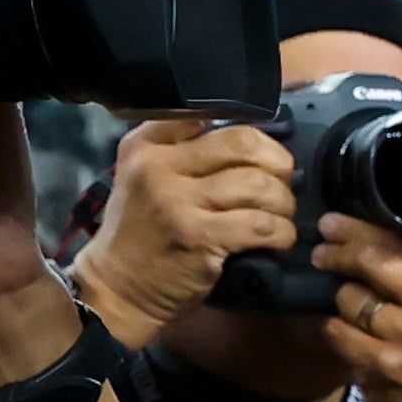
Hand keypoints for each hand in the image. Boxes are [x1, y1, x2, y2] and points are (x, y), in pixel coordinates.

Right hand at [76, 115, 297, 337]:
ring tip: (280, 214)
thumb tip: (253, 140)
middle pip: (242, 142)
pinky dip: (282, 232)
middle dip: (278, 161)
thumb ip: (185, 151)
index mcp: (146, 145)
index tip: (262, 148)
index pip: (205, 112)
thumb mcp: (146, 178)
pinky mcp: (198, 237)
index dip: (248, 125)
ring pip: (258, 183)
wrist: (118, 289)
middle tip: (283, 180)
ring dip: (283, 201)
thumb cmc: (142, 232)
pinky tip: (279, 238)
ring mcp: (178, 202)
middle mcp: (158, 167)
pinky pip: (261, 224)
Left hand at [312, 215, 401, 401]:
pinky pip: (337, 330)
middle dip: (339, 251)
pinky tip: (338, 328)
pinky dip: (332, 327)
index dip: (362, 228)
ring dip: (341, 297)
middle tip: (321, 249)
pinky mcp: (382, 364)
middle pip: (375, 261)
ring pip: (352, 296)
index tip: (336, 223)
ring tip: (344, 301)